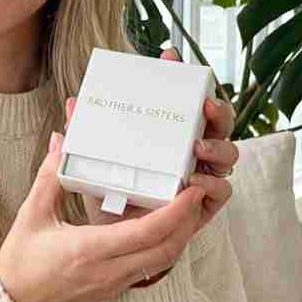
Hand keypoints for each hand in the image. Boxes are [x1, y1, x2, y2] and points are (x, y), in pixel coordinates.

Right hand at [0, 126, 205, 301]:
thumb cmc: (20, 261)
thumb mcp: (31, 214)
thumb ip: (50, 175)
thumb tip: (59, 140)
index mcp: (88, 250)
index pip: (146, 232)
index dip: (175, 212)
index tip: (191, 190)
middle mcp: (107, 271)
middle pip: (166, 249)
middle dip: (188, 222)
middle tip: (196, 193)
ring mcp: (113, 284)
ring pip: (162, 261)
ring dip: (179, 236)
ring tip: (185, 208)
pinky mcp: (114, 289)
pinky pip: (150, 268)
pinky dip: (163, 247)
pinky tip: (162, 228)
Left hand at [63, 47, 236, 241]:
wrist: (111, 245)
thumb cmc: (108, 197)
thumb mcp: (94, 162)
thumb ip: (85, 133)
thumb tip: (73, 104)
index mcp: (171, 136)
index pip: (184, 100)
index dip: (182, 75)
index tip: (170, 56)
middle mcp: (192, 152)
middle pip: (217, 121)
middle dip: (216, 107)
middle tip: (203, 102)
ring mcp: (202, 177)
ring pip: (228, 153)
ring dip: (218, 146)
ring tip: (198, 146)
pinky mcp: (205, 206)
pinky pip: (222, 191)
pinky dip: (213, 184)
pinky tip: (196, 181)